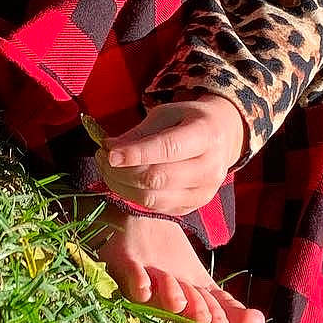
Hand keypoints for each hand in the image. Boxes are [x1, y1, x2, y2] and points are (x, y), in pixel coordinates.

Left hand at [96, 96, 245, 214]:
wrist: (220, 138)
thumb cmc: (187, 121)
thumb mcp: (165, 114)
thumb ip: (139, 133)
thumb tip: (109, 148)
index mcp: (206, 135)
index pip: (167, 149)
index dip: (135, 153)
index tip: (108, 153)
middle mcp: (211, 168)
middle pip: (158, 178)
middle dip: (122, 170)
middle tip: (102, 157)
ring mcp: (204, 192)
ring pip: (153, 198)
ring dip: (122, 186)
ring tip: (108, 169)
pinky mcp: (192, 207)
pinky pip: (155, 208)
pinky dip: (132, 196)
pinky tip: (122, 181)